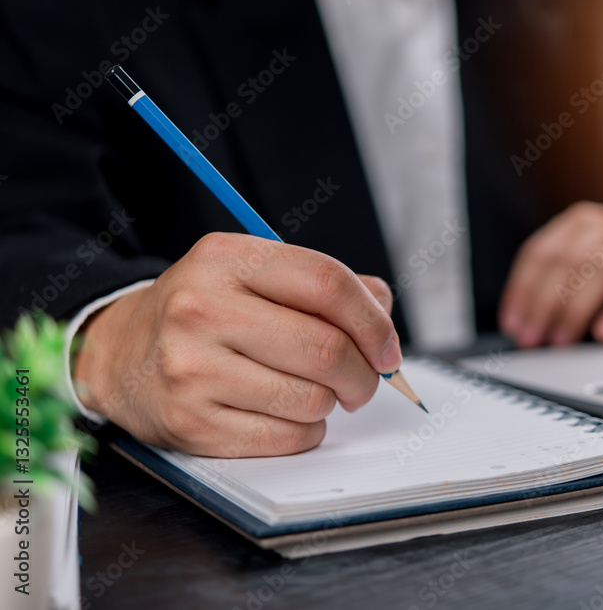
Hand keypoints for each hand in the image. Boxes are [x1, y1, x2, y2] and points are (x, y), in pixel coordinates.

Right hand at [72, 232, 400, 456]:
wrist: (122, 352)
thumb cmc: (207, 312)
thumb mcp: (255, 275)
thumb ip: (324, 286)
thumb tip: (383, 314)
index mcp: (227, 259)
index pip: (327, 283)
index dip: (373, 321)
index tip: (387, 349)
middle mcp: (202, 309)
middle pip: (326, 349)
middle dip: (363, 374)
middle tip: (363, 381)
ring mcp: (192, 369)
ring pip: (311, 398)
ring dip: (330, 403)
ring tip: (312, 392)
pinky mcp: (190, 422)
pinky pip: (286, 437)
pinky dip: (305, 431)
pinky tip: (287, 414)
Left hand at [499, 202, 602, 346]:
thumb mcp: (587, 281)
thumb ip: (556, 294)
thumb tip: (522, 330)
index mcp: (581, 223)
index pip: (540, 252)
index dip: (522, 290)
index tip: (512, 325)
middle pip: (567, 260)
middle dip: (544, 304)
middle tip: (534, 338)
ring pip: (602, 268)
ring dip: (576, 309)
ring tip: (563, 340)